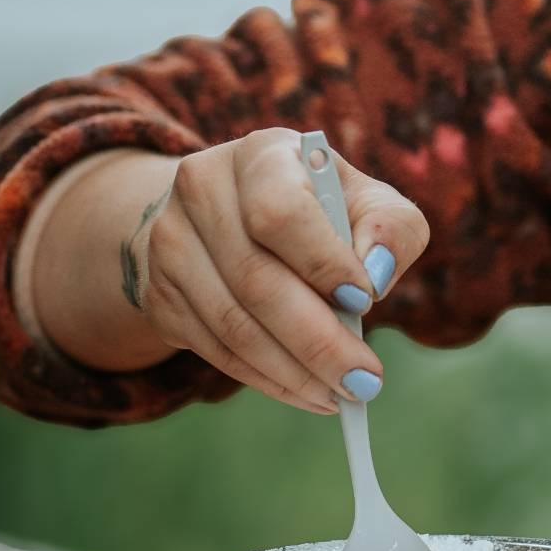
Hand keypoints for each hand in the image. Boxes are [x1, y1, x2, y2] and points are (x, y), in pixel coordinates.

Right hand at [138, 128, 428, 412]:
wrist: (232, 214)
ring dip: (294, 372)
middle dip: (318, 340)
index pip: (280, 211)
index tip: (366, 299)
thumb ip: (390, 228)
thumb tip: (377, 275)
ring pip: (233, 325)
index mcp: (260, 155)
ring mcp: (170, 243)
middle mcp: (201, 189)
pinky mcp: (160, 295)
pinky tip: (310, 393)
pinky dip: (269, 380)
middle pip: (255, 279)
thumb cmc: (321, 208)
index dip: (322, 260)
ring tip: (343, 394)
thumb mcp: (366, 201)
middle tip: (366, 380)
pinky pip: (216, 351)